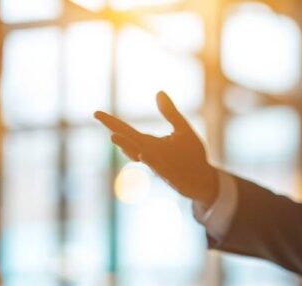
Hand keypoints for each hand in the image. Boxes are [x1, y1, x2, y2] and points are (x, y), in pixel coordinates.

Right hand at [94, 91, 218, 205]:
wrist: (205, 178)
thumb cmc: (192, 155)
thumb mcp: (182, 130)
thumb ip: (170, 113)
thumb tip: (159, 92)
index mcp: (150, 143)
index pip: (127, 131)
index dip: (112, 122)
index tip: (96, 113)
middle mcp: (150, 153)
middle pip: (129, 141)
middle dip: (116, 132)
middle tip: (100, 121)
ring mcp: (159, 165)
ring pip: (140, 156)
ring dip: (127, 147)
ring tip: (114, 137)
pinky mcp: (170, 175)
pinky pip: (158, 168)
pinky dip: (151, 162)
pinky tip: (143, 154)